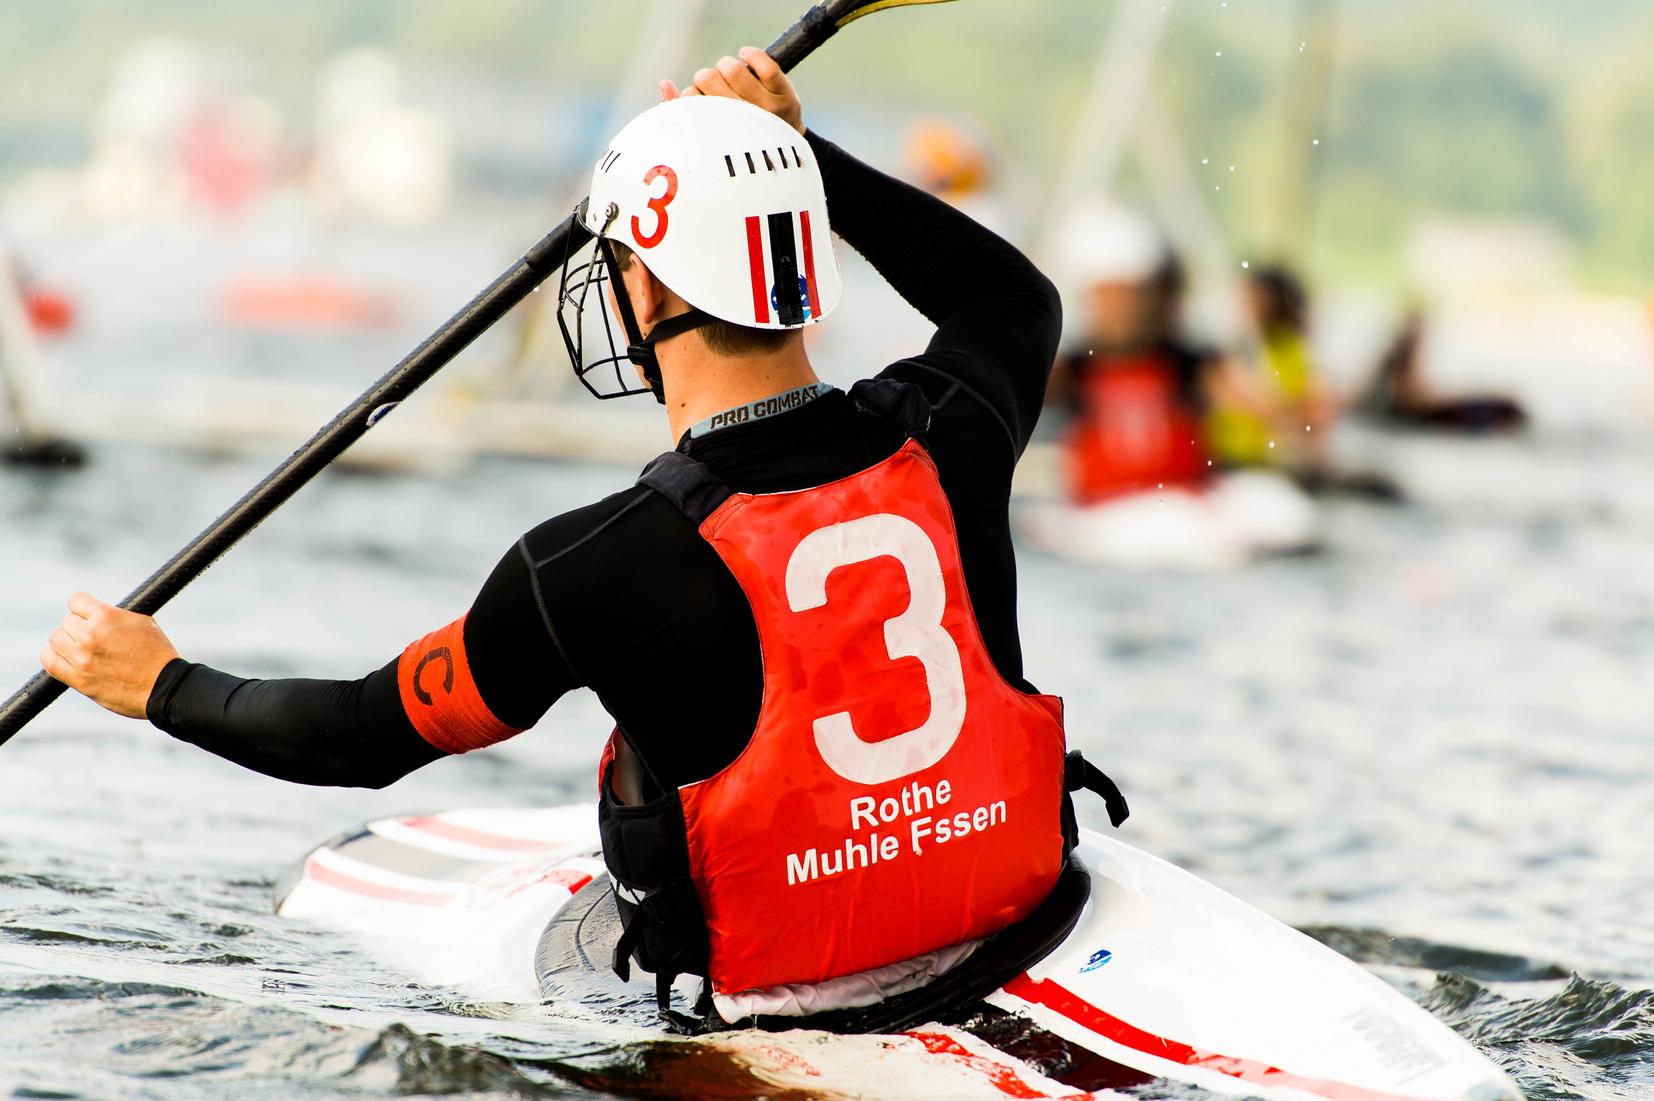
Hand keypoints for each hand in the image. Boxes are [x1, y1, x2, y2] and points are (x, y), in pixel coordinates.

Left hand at [40, 593, 178, 719]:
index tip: (89, 616)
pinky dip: (54, 657)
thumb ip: (114, 616)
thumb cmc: (157, 655)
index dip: (84, 609)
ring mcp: (82, 658)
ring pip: (55, 640)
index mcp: (107, 616)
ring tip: (80, 649)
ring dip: (66, 643)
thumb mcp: (142, 623)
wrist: (164, 687)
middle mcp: (90, 635)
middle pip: (66, 622)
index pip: (76, 602)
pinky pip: (50, 661)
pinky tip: (65, 658)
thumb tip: (95, 614)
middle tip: (93, 638)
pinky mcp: (78, 679)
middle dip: (78, 627)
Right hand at [661, 47, 804, 135]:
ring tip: (731, 75)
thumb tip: (665, 84)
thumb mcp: (713, 131)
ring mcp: (766, 107)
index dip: (692, 94)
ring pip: (731, 69)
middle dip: (707, 78)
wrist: (786, 141)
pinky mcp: (784, 91)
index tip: (702, 100)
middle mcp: (743, 121)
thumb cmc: (740, 133)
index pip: (693, 99)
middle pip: (707, 78)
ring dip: (725, 66)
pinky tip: (745, 54)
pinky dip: (750, 53)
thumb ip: (686, 111)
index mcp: (722, 131)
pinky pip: (763, 63)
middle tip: (717, 86)